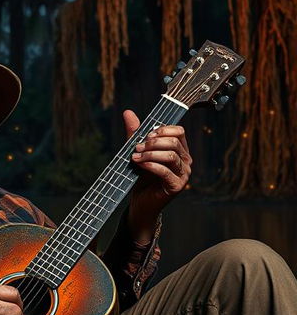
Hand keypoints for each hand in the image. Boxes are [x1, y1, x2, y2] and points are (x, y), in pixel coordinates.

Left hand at [124, 109, 191, 243]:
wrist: (141, 202)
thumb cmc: (142, 176)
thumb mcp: (138, 151)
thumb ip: (135, 133)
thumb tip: (128, 112)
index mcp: (180, 150)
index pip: (179, 131)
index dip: (162, 130)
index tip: (146, 136)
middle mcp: (186, 161)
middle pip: (173, 142)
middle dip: (153, 143)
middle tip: (137, 148)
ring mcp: (183, 174)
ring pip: (170, 155)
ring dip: (150, 153)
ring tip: (135, 157)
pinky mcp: (176, 186)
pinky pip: (165, 171)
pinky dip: (150, 165)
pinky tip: (139, 164)